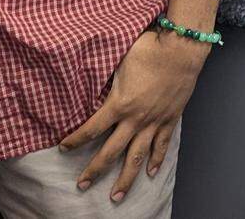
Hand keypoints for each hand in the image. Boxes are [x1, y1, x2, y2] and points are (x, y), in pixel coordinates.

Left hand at [59, 29, 207, 202]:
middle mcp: (135, 119)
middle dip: (94, 170)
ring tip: (116, 196)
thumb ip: (107, 74)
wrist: (181, 50)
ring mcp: (154, 122)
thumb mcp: (120, 58)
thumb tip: (90, 73)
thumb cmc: (149, 48)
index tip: (63, 148)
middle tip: (82, 185)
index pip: (91, 128)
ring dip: (126, 179)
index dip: (76, 140)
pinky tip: (150, 173)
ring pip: (137, 157)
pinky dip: (156, 160)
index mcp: (119, 103)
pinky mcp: (170, 119)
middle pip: (111, 152)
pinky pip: (162, 145)